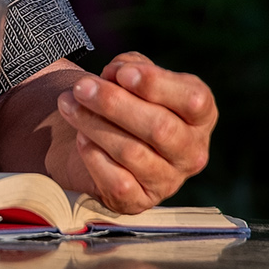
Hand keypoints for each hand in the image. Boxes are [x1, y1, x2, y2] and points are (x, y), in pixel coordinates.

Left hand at [55, 51, 215, 213]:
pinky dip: (94, 157)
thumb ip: (130, 67)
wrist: (101, 141)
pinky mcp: (140, 201)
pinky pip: (118, 182)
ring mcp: (169, 181)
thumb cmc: (125, 101)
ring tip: (67, 105)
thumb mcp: (132, 75)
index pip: (193, 100)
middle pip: (160, 129)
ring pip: (132, 153)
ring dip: (93, 125)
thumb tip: (116, 75)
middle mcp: (192, 152)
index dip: (156, 85)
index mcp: (200, 116)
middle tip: (81, 88)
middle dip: (114, 104)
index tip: (120, 73)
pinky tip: (81, 138)